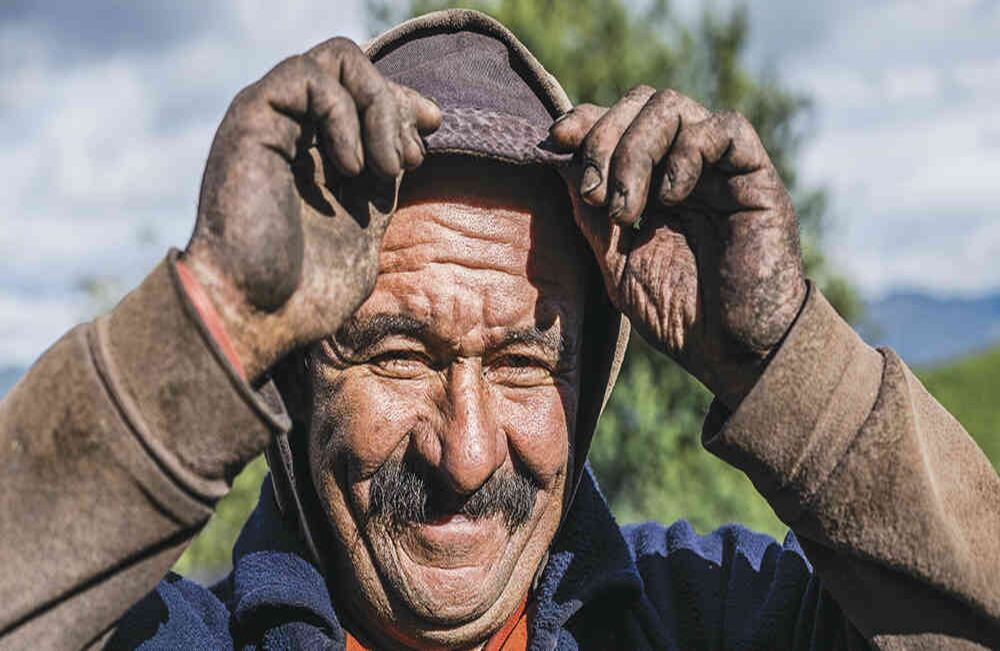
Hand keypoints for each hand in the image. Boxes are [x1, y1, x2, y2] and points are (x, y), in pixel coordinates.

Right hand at [184, 38, 440, 380]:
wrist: (257, 314)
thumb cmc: (305, 291)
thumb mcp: (365, 224)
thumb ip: (382, 178)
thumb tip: (410, 139)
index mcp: (316, 152)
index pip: (364, 95)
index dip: (403, 105)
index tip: (429, 136)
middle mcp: (293, 129)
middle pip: (355, 68)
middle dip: (395, 104)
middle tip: (408, 161)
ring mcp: (272, 120)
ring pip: (337, 60)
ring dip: (378, 107)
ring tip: (385, 168)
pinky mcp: (252, 118)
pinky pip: (309, 77)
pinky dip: (344, 114)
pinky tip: (351, 166)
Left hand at [550, 86, 805, 407]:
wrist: (736, 352)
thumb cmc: (679, 316)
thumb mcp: (615, 262)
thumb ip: (590, 213)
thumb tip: (558, 160)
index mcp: (652, 183)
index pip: (619, 122)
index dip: (587, 120)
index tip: (556, 140)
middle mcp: (686, 167)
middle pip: (642, 103)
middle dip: (605, 139)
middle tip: (596, 196)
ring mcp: (721, 169)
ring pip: (674, 107)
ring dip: (636, 150)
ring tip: (628, 210)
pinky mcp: (756, 177)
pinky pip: (725, 128)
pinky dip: (687, 153)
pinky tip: (671, 199)